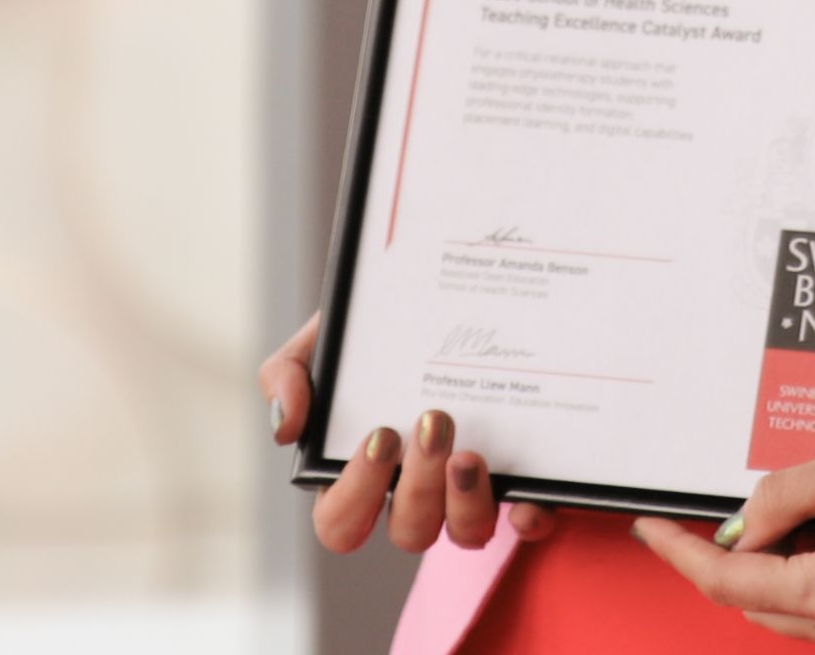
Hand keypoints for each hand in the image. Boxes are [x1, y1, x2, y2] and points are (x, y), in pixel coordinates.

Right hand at [259, 312, 561, 552]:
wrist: (447, 279)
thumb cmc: (375, 329)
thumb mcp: (327, 338)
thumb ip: (287, 373)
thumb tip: (285, 428)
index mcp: (360, 472)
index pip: (341, 522)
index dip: (356, 495)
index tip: (379, 436)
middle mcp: (414, 491)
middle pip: (410, 532)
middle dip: (420, 486)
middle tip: (434, 420)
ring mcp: (468, 490)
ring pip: (465, 535)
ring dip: (467, 503)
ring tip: (470, 452)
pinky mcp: (520, 479)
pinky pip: (527, 520)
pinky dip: (529, 516)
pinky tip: (527, 495)